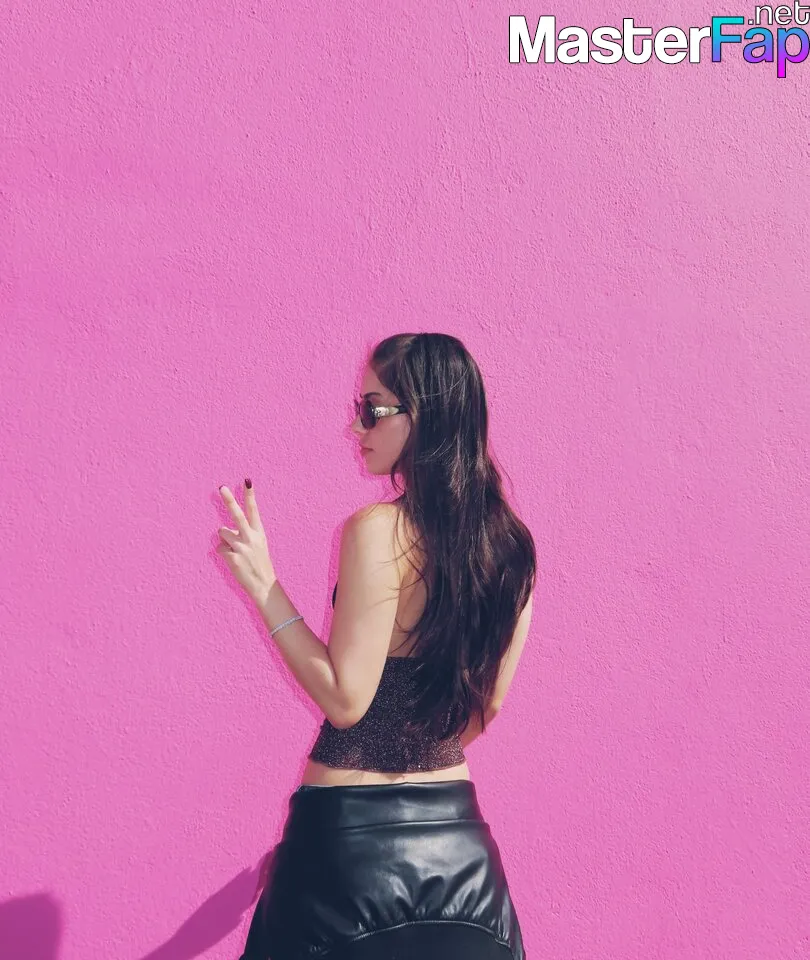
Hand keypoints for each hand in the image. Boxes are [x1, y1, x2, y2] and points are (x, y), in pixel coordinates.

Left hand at [215, 480, 276, 604]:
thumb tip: (223, 530)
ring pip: (222, 532)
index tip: (247, 480)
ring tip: (236, 552)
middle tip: (222, 487)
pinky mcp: (233, 557)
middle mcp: (251, 537)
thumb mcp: (257, 545)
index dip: (250, 495)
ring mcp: (241, 547)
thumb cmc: (258, 563)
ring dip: (224, 541)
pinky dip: (224, 554)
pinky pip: (219, 548)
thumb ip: (243, 534)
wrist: (263, 584)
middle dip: (229, 500)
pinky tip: (234, 561)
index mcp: (259, 532)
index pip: (253, 510)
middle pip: (237, 515)